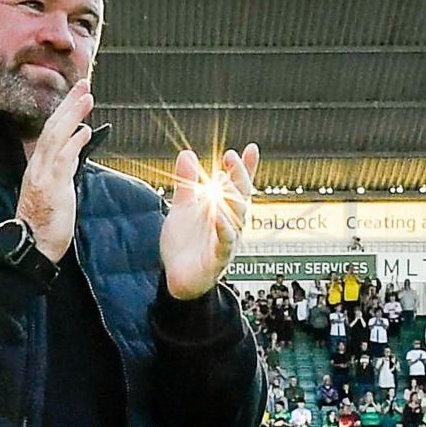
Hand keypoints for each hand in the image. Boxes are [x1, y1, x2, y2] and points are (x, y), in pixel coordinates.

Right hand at [14, 77, 93, 263]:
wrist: (31, 247)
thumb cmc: (45, 223)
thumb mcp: (55, 191)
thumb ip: (64, 170)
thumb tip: (75, 152)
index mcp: (38, 167)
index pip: (51, 132)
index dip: (64, 112)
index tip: (77, 96)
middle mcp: (38, 167)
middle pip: (52, 128)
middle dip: (68, 105)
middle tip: (84, 85)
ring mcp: (43, 176)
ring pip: (55, 138)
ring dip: (72, 116)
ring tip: (87, 98)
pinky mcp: (51, 188)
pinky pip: (62, 161)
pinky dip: (73, 144)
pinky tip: (85, 131)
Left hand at [160, 142, 258, 301]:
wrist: (176, 278)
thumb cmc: (185, 245)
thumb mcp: (182, 209)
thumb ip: (186, 184)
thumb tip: (187, 154)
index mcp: (223, 211)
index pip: (238, 187)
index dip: (245, 168)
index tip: (250, 148)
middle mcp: (230, 225)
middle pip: (240, 198)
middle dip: (238, 177)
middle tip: (232, 157)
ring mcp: (226, 242)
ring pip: (237, 220)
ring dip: (233, 200)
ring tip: (226, 180)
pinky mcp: (218, 260)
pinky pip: (225, 244)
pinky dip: (223, 230)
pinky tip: (218, 216)